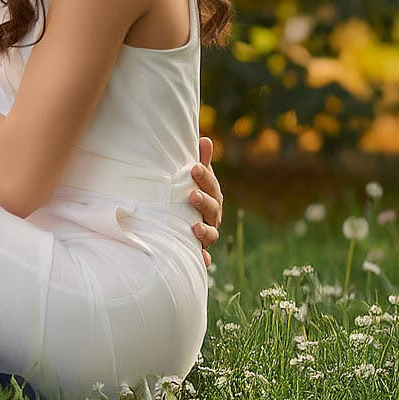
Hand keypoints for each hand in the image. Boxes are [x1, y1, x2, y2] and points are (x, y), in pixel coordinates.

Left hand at [190, 135, 223, 262]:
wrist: (185, 224)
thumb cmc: (190, 195)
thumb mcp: (194, 179)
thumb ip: (200, 161)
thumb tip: (205, 138)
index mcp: (212, 197)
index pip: (211, 187)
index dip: (205, 177)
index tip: (194, 167)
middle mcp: (212, 216)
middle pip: (213, 209)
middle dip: (203, 202)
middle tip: (191, 194)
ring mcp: (207, 234)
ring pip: (210, 233)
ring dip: (204, 230)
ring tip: (194, 227)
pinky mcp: (198, 249)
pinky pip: (202, 256)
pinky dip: (202, 258)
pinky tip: (201, 260)